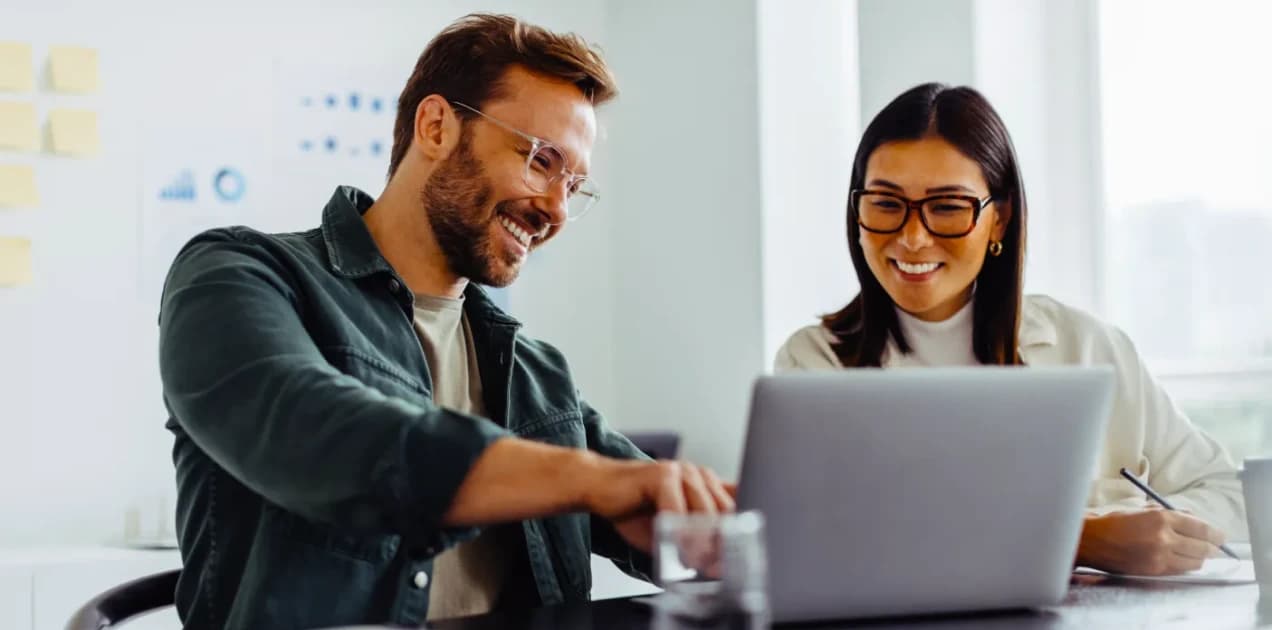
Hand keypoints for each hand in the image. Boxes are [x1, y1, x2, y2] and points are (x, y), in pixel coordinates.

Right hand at [583, 459, 735, 551]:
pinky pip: (677, 508)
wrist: (598, 487)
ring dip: (701, 542)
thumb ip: (694, 541)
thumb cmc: (634, 508)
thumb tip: (716, 566)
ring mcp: (682, 471)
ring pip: (705, 511)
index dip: (739, 535)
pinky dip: (678, 532)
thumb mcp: (671, 530)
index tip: (735, 561)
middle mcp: (699, 475)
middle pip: (726, 512)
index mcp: (707, 485)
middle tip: (714, 569)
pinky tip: (674, 547)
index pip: (737, 508)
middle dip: (722, 544)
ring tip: (695, 563)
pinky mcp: (662, 474)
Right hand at [1076, 509, 1226, 575]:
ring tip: (1200, 554)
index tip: (1221, 535)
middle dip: (1212, 547)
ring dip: (1200, 558)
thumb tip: (1192, 519)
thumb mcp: (1142, 510)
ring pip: (1194, 561)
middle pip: (1202, 546)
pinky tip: (1184, 560)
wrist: (1091, 541)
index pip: (1200, 527)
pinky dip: (1186, 565)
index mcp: (1160, 517)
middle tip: (1216, 546)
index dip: (1215, 533)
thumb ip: (1169, 513)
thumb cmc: (1114, 522)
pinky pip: (1180, 570)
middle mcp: (1163, 537)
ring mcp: (1159, 556)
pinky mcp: (1154, 570)